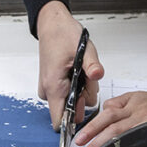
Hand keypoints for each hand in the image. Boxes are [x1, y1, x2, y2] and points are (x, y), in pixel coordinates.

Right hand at [36, 1, 103, 128]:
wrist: (53, 25)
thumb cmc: (64, 35)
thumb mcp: (84, 48)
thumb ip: (92, 65)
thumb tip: (98, 75)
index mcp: (54, 86)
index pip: (60, 121)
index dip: (75, 118)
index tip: (85, 101)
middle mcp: (48, 91)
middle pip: (71, 110)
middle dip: (84, 97)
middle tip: (86, 77)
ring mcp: (49, 89)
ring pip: (71, 101)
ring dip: (82, 90)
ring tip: (81, 70)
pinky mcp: (52, 86)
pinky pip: (68, 94)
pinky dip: (76, 85)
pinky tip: (77, 71)